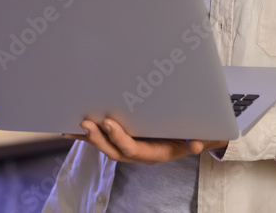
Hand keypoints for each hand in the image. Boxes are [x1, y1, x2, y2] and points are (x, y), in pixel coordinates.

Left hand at [62, 118, 228, 164]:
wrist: (194, 136)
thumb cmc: (198, 133)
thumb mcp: (204, 136)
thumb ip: (200, 140)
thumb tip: (195, 145)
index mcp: (157, 153)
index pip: (134, 150)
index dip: (120, 138)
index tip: (108, 123)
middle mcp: (141, 153)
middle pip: (115, 151)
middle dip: (99, 138)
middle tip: (85, 123)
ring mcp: (132, 147)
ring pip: (107, 146)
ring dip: (89, 138)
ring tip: (71, 126)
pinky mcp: (126, 140)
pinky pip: (106, 139)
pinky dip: (90, 135)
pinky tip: (73, 128)